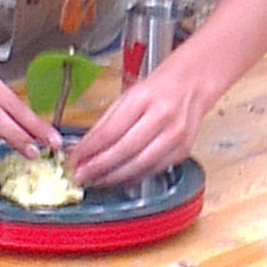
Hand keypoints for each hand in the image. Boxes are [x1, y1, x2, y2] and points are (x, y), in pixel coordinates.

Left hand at [70, 44, 218, 185]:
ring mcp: (175, 137)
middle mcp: (163, 118)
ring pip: (140, 166)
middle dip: (98, 167)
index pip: (110, 130)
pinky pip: (153, 170)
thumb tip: (83, 148)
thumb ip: (105, 123)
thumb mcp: (127, 96)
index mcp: (144, 98)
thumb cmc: (158, 88)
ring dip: (114, 177)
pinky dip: (133, 177)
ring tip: (95, 181)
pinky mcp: (182, 151)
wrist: (192, 85)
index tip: (74, 159)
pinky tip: (119, 179)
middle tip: (80, 176)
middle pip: (124, 151)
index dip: (89, 149)